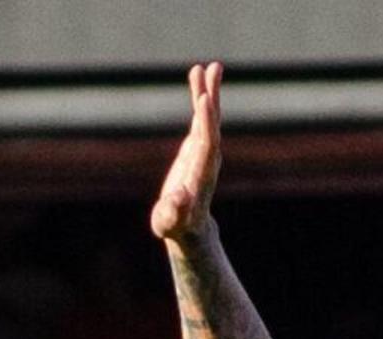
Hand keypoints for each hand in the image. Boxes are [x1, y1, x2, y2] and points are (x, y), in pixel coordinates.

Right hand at [149, 61, 225, 244]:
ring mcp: (205, 150)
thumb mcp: (169, 222)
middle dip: (211, 100)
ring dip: (208, 91)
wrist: (188, 226)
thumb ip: (173, 210)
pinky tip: (198, 78)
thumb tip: (178, 198)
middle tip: (212, 73)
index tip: (204, 99)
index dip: (206, 122)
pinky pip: (201, 118)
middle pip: (211, 125)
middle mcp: (208, 158)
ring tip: (210, 67)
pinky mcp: (198, 145)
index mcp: (201, 173)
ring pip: (209, 118)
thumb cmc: (175, 226)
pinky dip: (200, 97)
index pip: (207, 143)